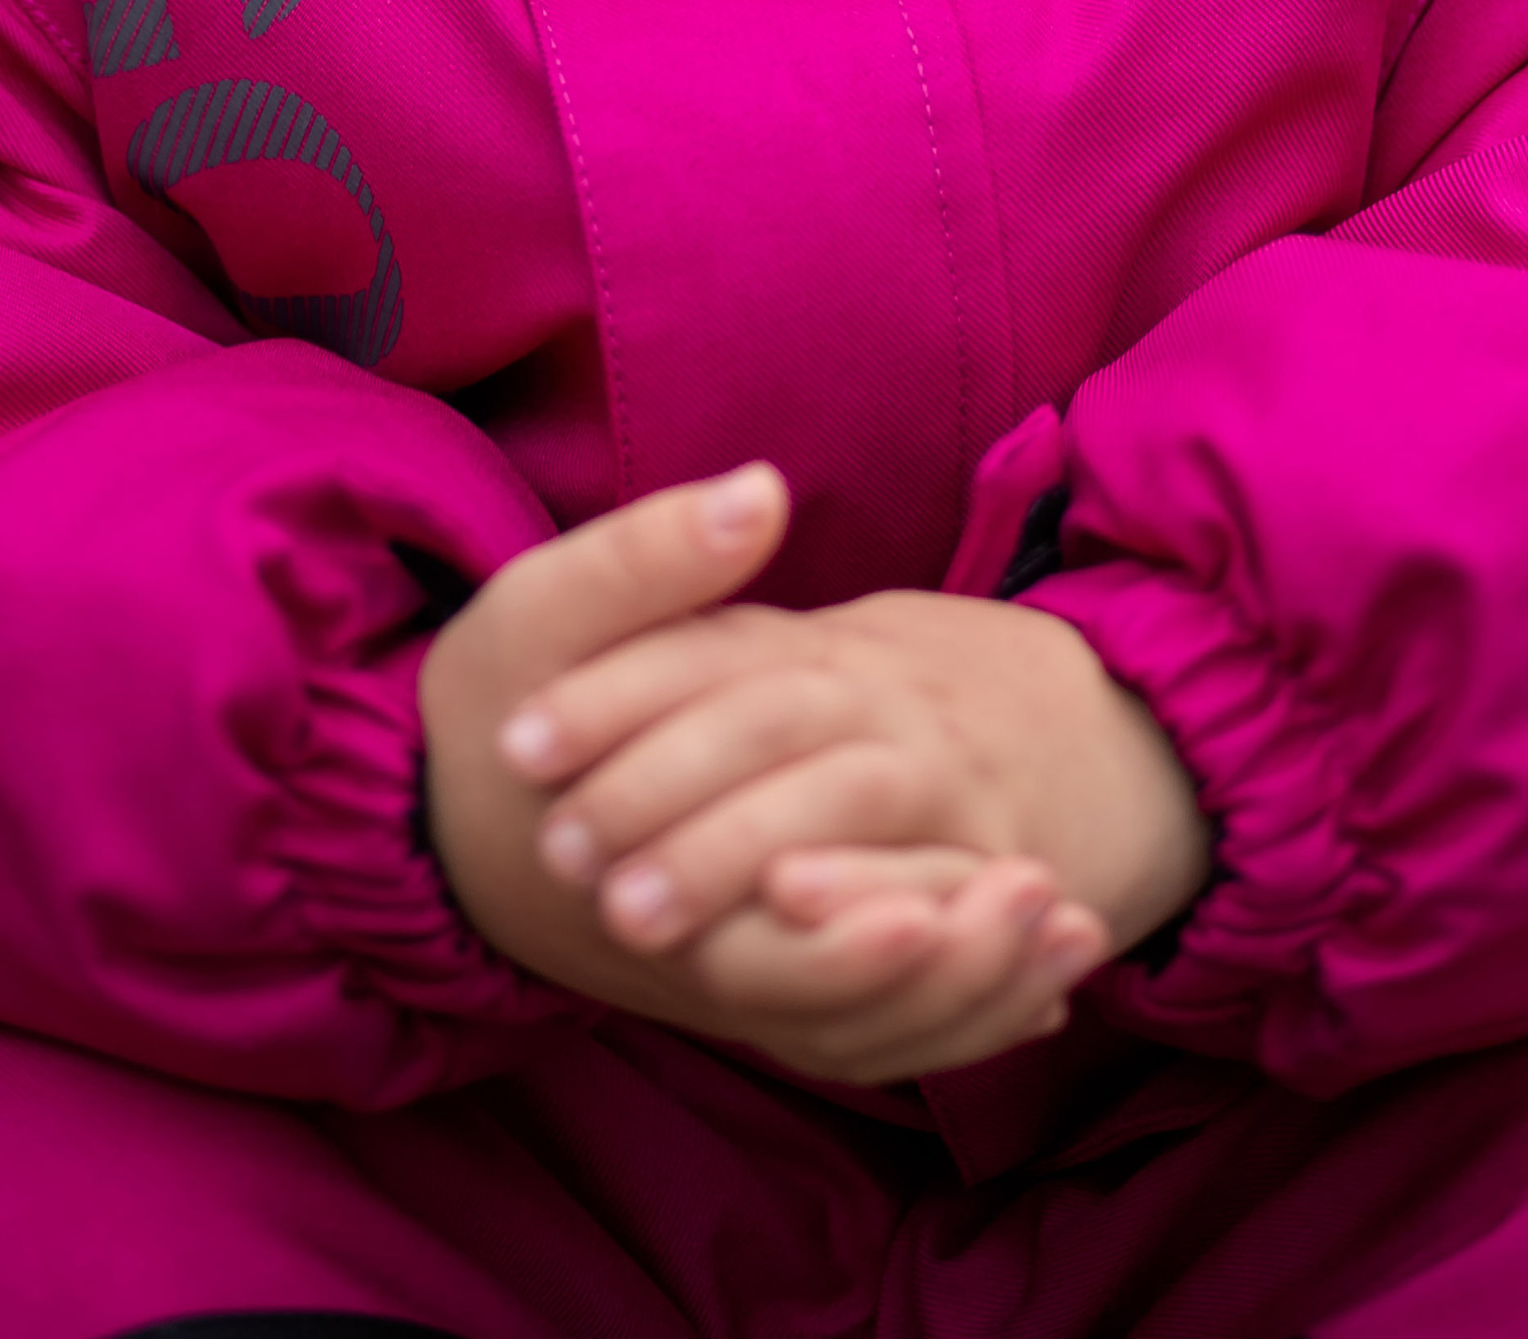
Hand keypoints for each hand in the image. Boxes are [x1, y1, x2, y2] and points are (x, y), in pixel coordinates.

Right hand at [421, 466, 1187, 1081]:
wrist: (445, 798)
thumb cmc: (491, 701)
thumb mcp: (541, 616)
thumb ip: (647, 563)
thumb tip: (760, 492)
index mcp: (635, 890)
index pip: (775, 956)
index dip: (876, 944)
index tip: (981, 889)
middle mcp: (689, 960)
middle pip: (842, 1018)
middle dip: (962, 977)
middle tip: (1055, 901)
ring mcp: (725, 972)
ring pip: (867, 1034)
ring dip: (977, 998)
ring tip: (1082, 933)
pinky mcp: (753, 968)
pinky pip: (867, 1026)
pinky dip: (957, 1011)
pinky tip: (1050, 980)